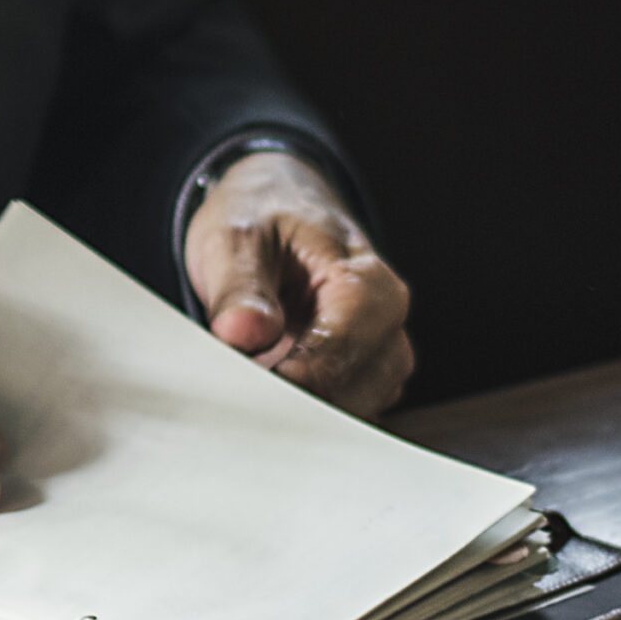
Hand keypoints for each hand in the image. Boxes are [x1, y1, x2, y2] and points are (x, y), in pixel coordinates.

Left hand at [183, 151, 413, 417]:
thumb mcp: (236, 238)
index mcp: (367, 282)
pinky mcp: (362, 378)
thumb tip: (243, 334)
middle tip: (233, 402)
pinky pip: (342, 413)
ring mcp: (380, 355)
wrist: (278, 204)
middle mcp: (387, 323)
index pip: (341, 350)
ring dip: (298, 413)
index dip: (294, 380)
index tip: (245, 395)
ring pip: (352, 411)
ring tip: (244, 397)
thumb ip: (240, 288)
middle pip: (354, 391)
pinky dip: (303, 415)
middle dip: (294, 403)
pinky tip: (262, 402)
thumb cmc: (264, 218)